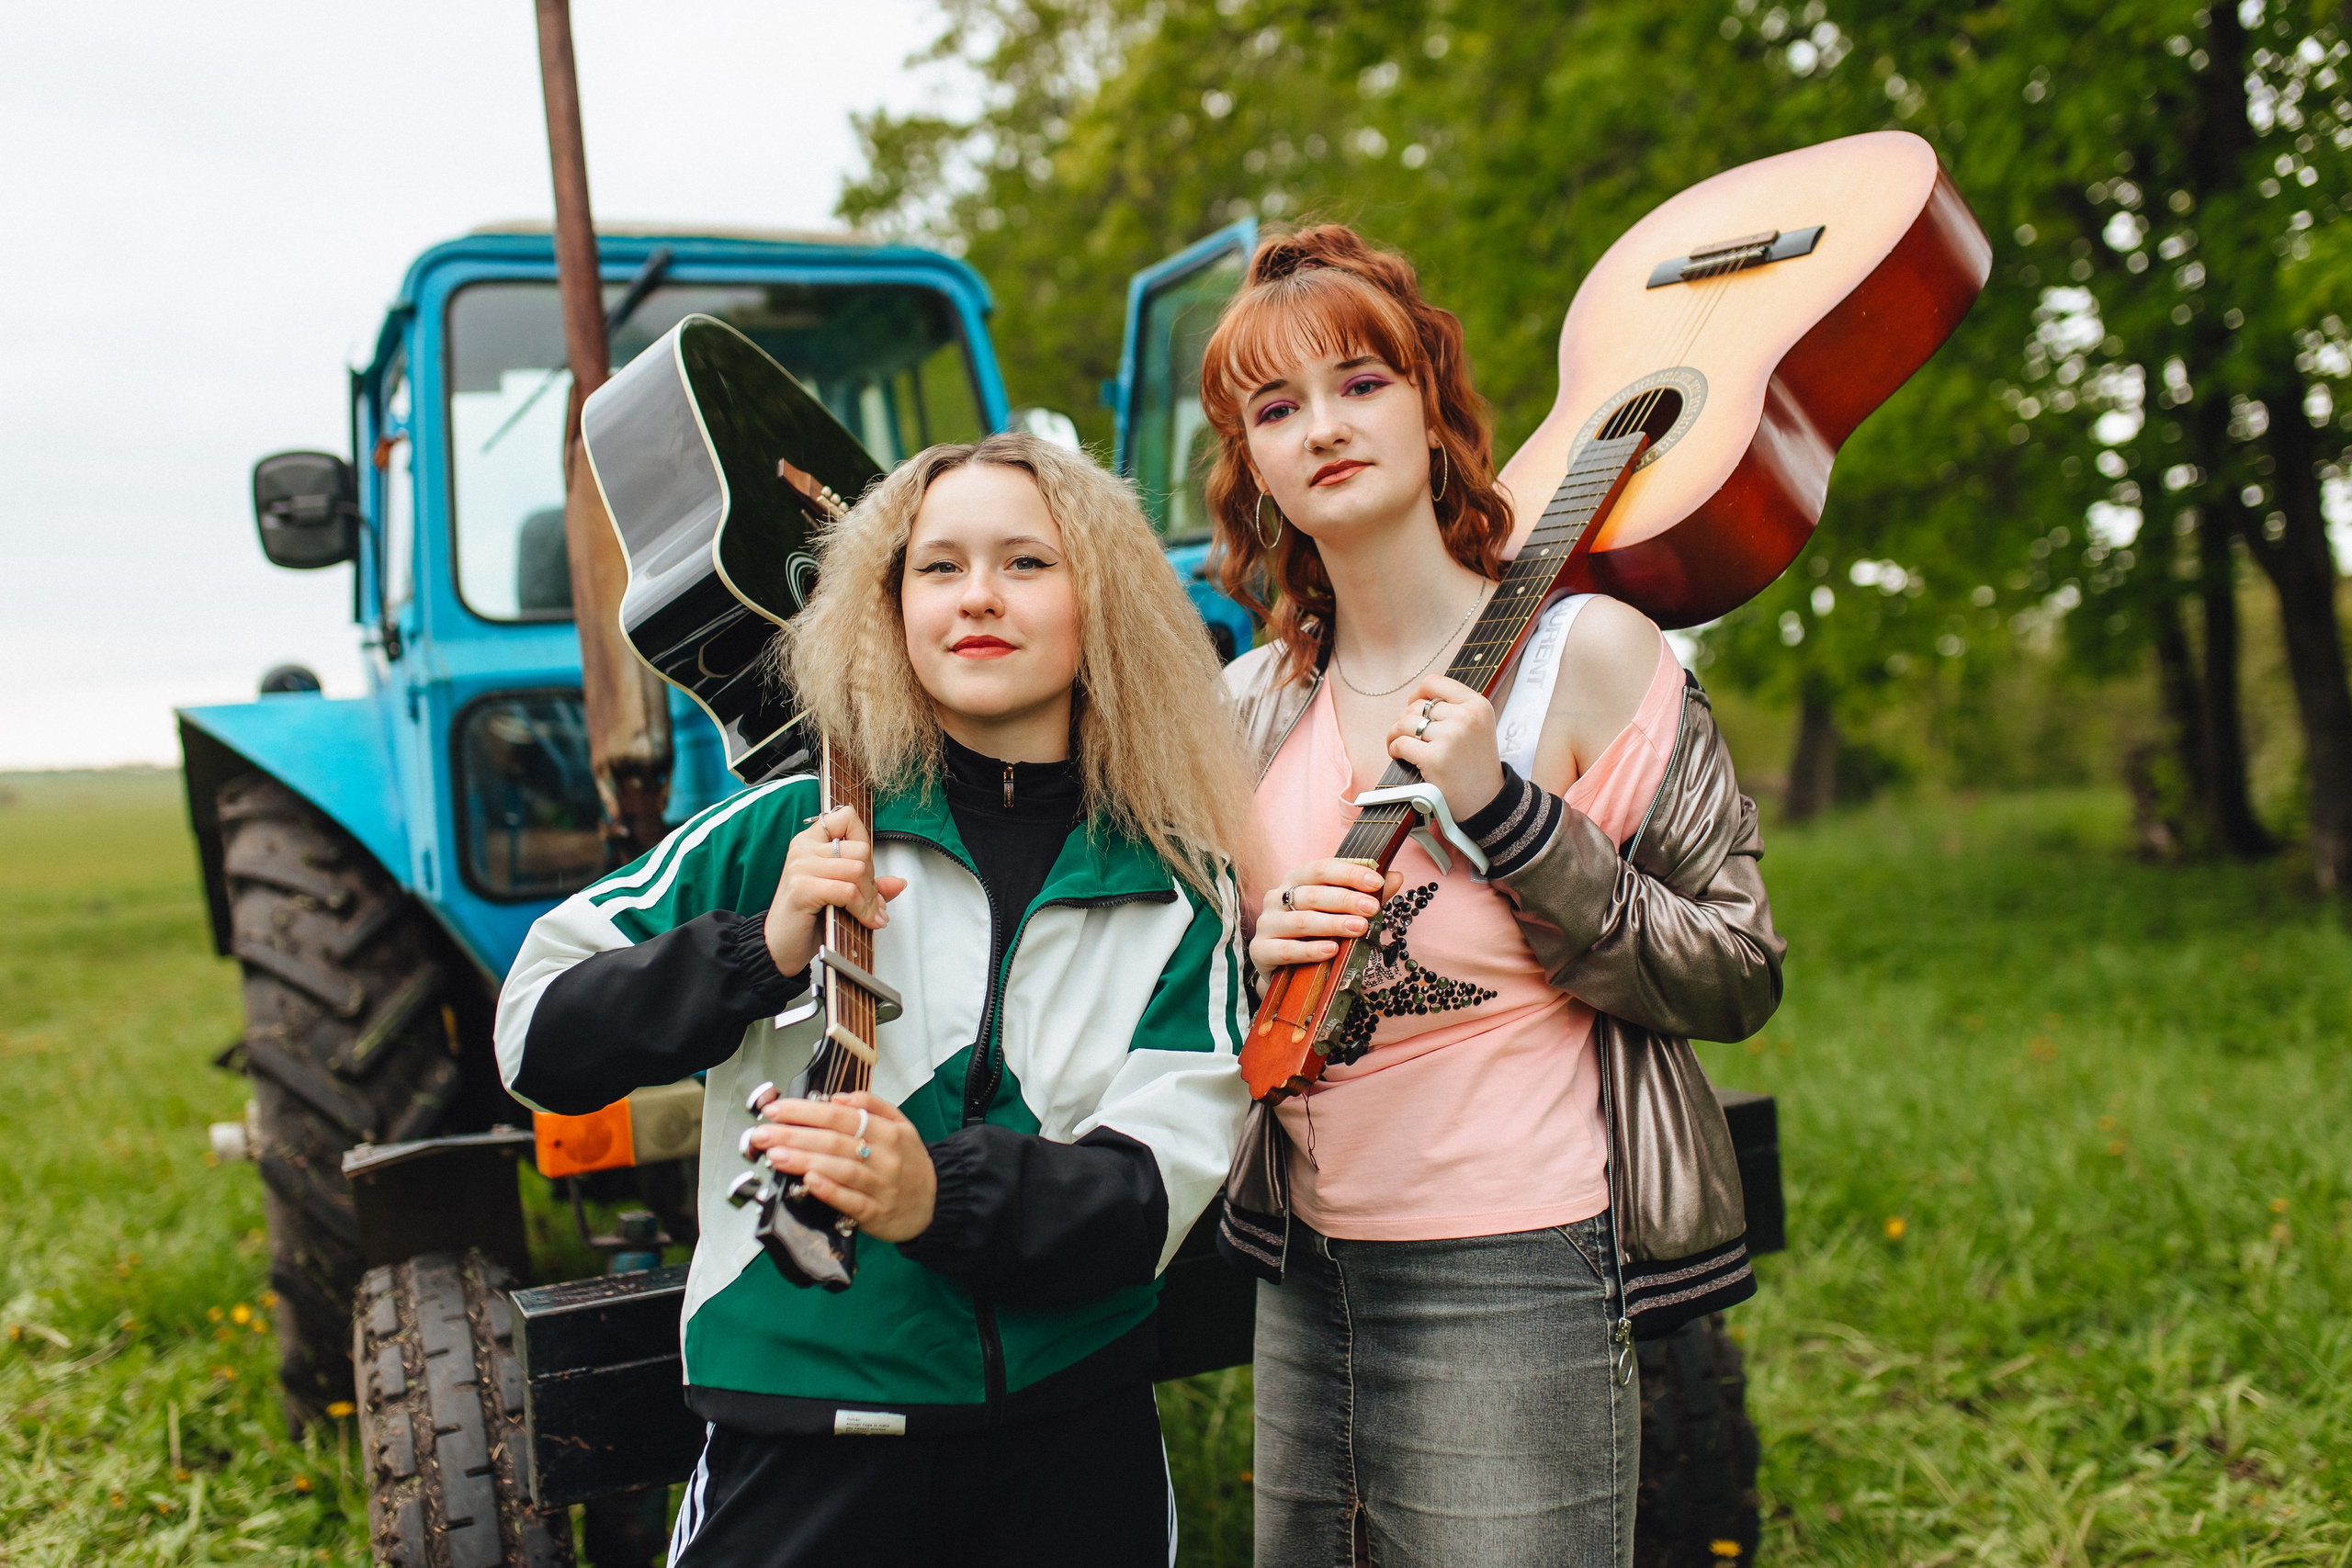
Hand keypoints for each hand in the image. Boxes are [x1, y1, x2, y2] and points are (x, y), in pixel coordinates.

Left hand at [747, 1091, 936, 1242]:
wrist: (936, 1203)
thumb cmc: (910, 1164)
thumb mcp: (901, 1125)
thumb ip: (872, 1106)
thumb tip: (838, 1097)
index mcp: (889, 1131)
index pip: (841, 1116)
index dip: (806, 1111)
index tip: (777, 1110)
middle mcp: (885, 1156)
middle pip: (835, 1141)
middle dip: (794, 1135)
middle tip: (763, 1133)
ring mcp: (881, 1186)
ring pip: (841, 1169)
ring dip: (805, 1160)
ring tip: (775, 1155)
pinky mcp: (876, 1213)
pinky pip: (851, 1201)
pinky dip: (830, 1190)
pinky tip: (809, 1182)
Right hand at [765, 806, 907, 978]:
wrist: (779, 948)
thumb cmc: (807, 920)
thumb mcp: (843, 897)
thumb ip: (868, 885)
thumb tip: (898, 883)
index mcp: (810, 841)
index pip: (847, 817)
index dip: (864, 839)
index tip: (864, 867)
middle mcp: (804, 848)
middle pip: (860, 849)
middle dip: (872, 880)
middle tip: (871, 903)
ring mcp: (801, 866)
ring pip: (857, 869)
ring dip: (869, 898)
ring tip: (868, 914)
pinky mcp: (802, 888)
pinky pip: (847, 891)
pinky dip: (861, 909)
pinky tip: (862, 920)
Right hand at [1249, 860, 1403, 973]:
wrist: (1281, 969)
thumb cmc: (1312, 934)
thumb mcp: (1339, 912)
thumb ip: (1364, 895)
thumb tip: (1396, 877)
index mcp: (1294, 880)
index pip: (1321, 869)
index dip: (1350, 873)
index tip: (1377, 882)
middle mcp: (1276, 898)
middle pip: (1312, 894)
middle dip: (1346, 900)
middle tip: (1372, 908)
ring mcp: (1266, 924)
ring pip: (1301, 921)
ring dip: (1333, 924)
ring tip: (1358, 928)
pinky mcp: (1261, 951)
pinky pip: (1287, 950)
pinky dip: (1311, 950)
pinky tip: (1331, 950)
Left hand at [1387, 676, 1504, 824]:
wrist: (1488, 801)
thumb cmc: (1476, 765)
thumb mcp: (1478, 726)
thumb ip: (1454, 709)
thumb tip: (1415, 699)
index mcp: (1477, 705)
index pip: (1435, 682)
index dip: (1417, 694)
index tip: (1412, 707)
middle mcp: (1466, 717)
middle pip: (1417, 706)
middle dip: (1405, 720)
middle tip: (1407, 736)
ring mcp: (1451, 737)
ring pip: (1405, 723)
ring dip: (1395, 734)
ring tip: (1399, 744)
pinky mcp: (1435, 758)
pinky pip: (1400, 743)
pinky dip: (1393, 749)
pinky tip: (1398, 755)